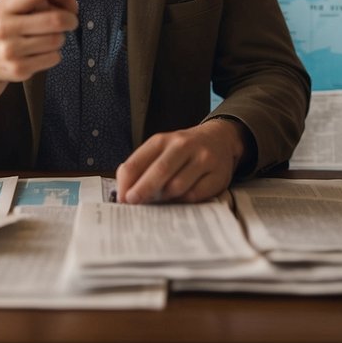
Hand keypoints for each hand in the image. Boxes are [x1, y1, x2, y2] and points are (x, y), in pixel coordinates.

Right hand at [0, 0, 80, 120]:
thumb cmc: (4, 23)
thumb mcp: (15, 1)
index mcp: (3, 6)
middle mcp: (4, 27)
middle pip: (55, 20)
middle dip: (70, 18)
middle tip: (70, 19)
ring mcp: (10, 50)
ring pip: (57, 40)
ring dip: (61, 36)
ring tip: (50, 35)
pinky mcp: (19, 70)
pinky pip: (53, 58)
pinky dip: (55, 53)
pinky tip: (42, 50)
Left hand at [115, 118, 246, 204]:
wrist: (220, 138)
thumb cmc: (181, 151)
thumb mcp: (160, 149)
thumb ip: (140, 166)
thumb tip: (124, 193)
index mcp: (162, 140)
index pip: (138, 161)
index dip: (127, 182)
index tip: (122, 198)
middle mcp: (183, 145)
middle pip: (160, 171)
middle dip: (143, 190)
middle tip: (133, 203)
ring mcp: (203, 159)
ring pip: (177, 186)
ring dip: (165, 198)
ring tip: (162, 200)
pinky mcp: (218, 175)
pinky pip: (195, 195)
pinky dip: (185, 201)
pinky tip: (182, 198)